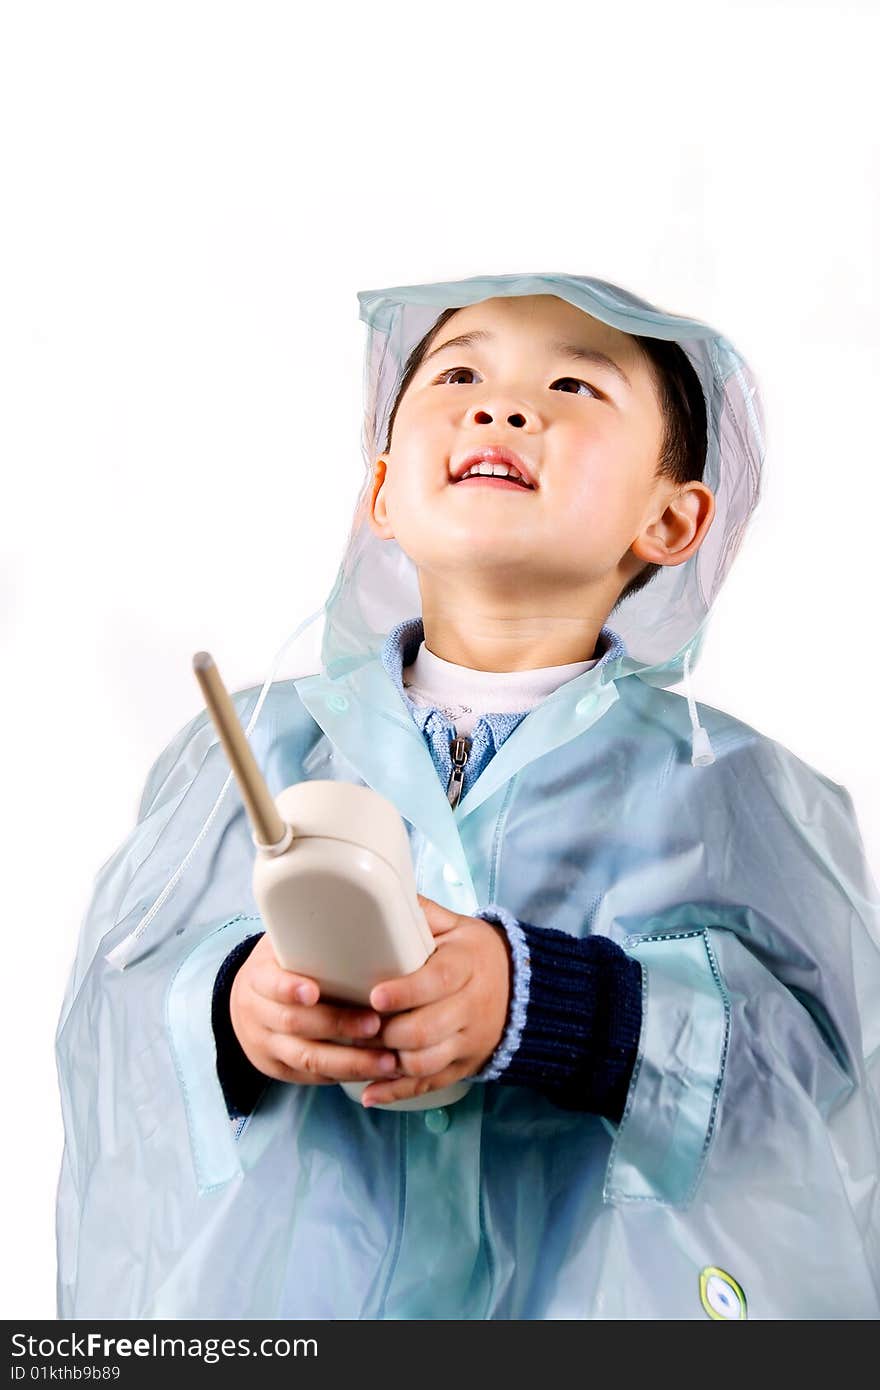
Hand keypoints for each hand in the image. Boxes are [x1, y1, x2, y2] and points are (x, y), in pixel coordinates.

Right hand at [229, 932, 399, 1086]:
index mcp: (258, 978)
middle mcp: (257, 1015)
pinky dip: (347, 1076)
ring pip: (308, 1061)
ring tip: (388, 1060)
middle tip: (375, 1024)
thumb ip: (311, 934)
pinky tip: (377, 1073)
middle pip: (295, 1025)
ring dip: (351, 1062)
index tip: (313, 991)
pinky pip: (314, 1079)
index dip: (289, 988)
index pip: (269, 984)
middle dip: (338, 1026)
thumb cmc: (282, 966)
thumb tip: (369, 904)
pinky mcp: (282, 1071)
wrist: (247, 1004)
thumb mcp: (283, 944)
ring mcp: (268, 1047)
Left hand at [360, 894, 511, 1107]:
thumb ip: (423, 914)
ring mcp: (467, 1041)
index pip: (436, 981)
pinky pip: (428, 1084)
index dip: (405, 992)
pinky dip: (396, 1092)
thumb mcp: (457, 927)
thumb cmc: (475, 954)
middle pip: (426, 1030)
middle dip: (386, 1032)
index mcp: (466, 967)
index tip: (376, 996)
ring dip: (388, 1061)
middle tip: (355, 1024)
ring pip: (425, 1061)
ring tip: (358, 1051)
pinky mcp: (462, 1066)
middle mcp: (470, 1007)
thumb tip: (384, 892)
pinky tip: (369, 1093)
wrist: (523, 990)